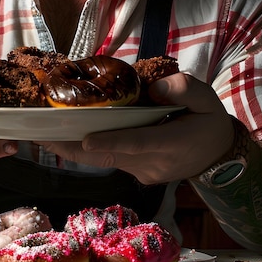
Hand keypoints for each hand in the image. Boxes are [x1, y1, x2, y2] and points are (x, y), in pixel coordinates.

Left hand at [34, 72, 234, 184]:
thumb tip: (152, 90)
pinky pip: (109, 160)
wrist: (218, 158)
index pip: (139, 143)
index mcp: (173, 143)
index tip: (86, 141)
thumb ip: (184, 89)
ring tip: (44, 135)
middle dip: (74, 149)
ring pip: (105, 161)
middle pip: (110, 157)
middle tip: (44, 137)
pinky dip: (87, 150)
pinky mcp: (136, 172)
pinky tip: (66, 136)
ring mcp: (143, 171)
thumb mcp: (208, 99)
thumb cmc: (210, 123)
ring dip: (74, 149)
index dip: (111, 142)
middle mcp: (154, 162)